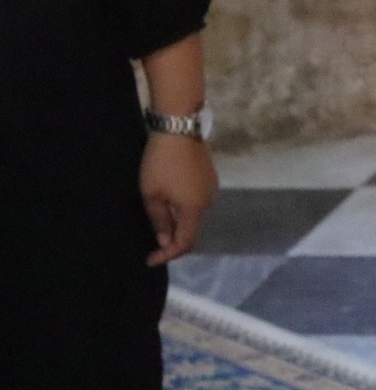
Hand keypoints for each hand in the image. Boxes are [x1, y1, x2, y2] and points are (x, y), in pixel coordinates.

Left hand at [140, 133, 217, 266]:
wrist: (178, 129)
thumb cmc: (161, 163)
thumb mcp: (151, 194)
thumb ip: (160, 220)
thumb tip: (165, 239)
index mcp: (194, 209)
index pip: (185, 242)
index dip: (168, 255)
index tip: (150, 260)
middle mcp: (208, 201)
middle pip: (192, 229)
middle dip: (173, 239)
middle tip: (153, 243)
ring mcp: (211, 187)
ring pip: (195, 214)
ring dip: (179, 222)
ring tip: (160, 223)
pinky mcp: (209, 176)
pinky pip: (197, 200)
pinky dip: (184, 208)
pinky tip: (171, 202)